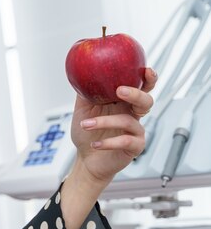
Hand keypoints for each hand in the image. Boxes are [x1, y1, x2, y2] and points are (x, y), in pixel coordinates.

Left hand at [70, 67, 156, 184]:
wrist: (85, 158)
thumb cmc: (86, 134)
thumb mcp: (82, 110)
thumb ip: (85, 92)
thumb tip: (81, 73)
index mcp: (123, 103)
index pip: (141, 87)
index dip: (148, 78)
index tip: (146, 70)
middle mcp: (132, 115)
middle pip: (145, 101)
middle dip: (136, 94)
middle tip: (119, 91)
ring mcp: (135, 131)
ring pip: (128, 121)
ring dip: (105, 121)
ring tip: (86, 124)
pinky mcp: (134, 147)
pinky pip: (126, 141)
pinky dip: (108, 142)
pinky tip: (96, 144)